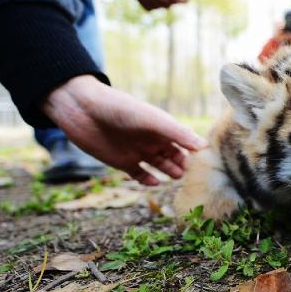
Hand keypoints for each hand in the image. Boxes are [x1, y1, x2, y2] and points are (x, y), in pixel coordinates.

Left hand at [42, 75, 206, 185]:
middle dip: (185, 165)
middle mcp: (153, 139)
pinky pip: (140, 174)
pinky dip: (148, 180)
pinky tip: (155, 182)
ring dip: (170, 172)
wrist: (83, 110)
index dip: (196, 152)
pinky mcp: (122, 162)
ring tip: (178, 177)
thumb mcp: (153, 120)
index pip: (185, 142)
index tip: (207, 163)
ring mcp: (138, 151)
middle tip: (195, 175)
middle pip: (175, 156)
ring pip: (160, 165)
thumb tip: (204, 147)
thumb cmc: (121, 109)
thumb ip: (178, 133)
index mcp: (162, 127)